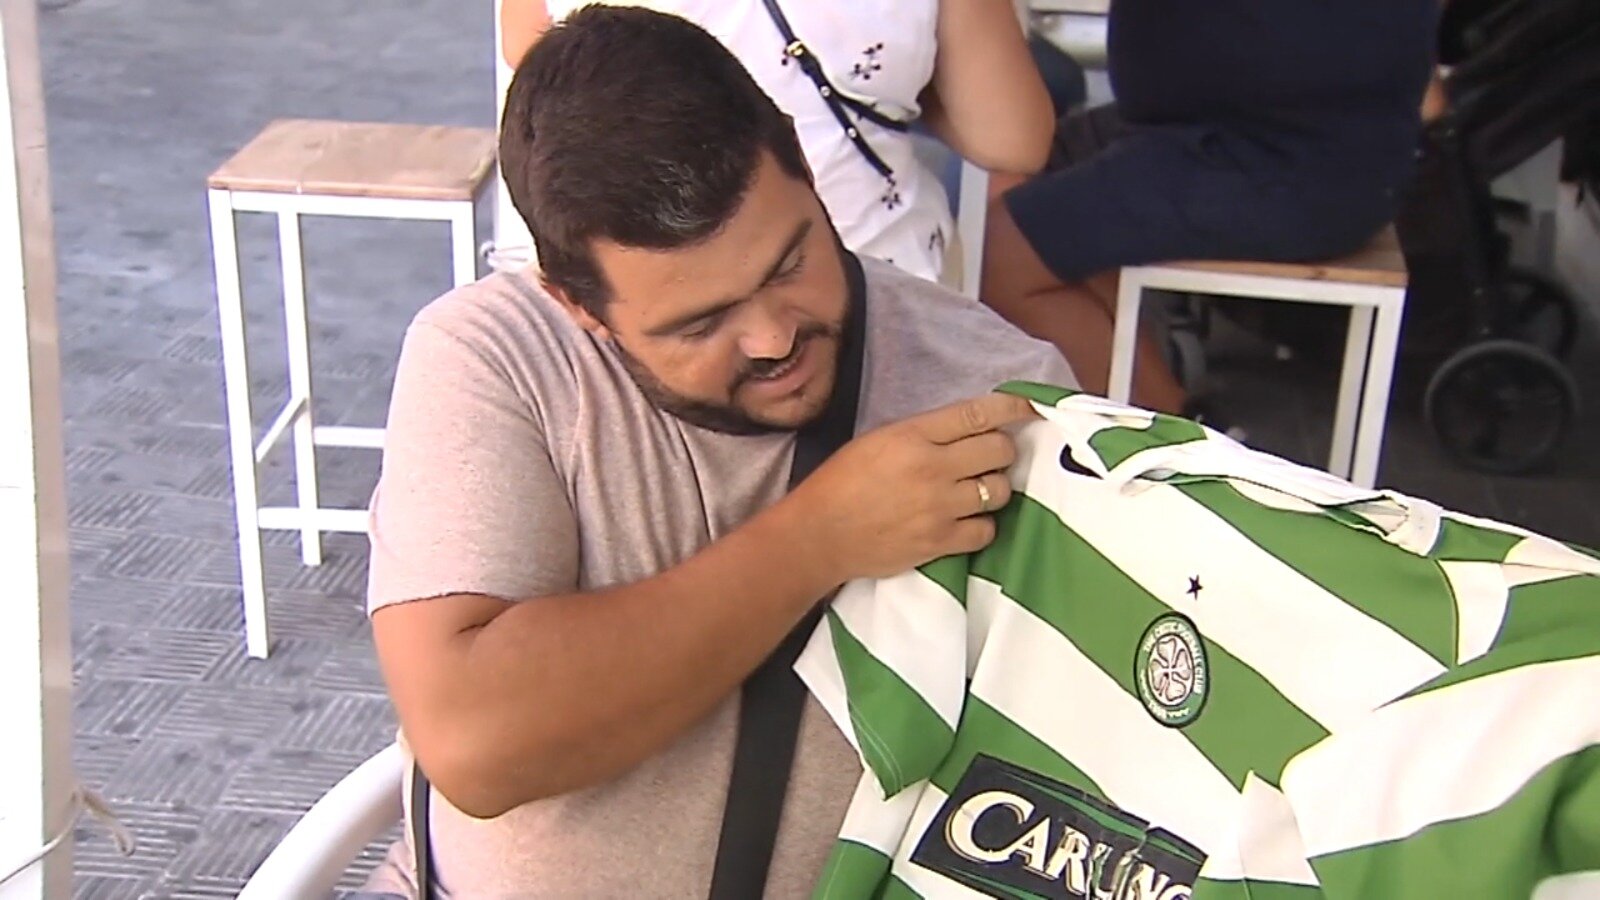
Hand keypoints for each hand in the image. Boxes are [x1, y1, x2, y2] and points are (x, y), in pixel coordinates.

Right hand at [785, 391, 1037, 582]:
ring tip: (975, 490)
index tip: (1029, 406)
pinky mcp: (940, 543)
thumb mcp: (878, 440)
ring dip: (994, 488)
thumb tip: (970, 428)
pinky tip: (966, 520)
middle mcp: (932, 468)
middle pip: (1000, 450)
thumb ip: (924, 433)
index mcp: (912, 436)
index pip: (977, 414)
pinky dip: (982, 524)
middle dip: (1001, 450)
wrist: (819, 535)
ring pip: (1000, 490)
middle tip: (988, 457)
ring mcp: (939, 508)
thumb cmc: (842, 483)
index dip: (1012, 407)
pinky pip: (987, 530)